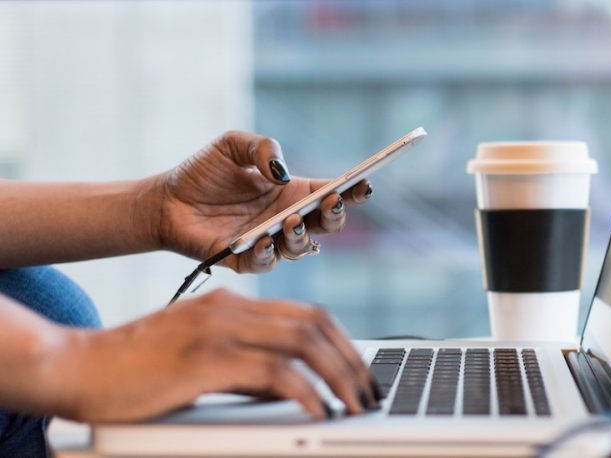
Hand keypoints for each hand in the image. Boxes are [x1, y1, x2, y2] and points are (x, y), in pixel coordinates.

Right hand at [50, 289, 376, 421]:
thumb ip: (246, 366)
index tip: (361, 372)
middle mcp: (230, 308)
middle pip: (315, 323)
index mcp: (231, 304)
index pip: (307, 313)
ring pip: (303, 342)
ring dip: (338, 375)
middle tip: (368, 392)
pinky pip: (273, 372)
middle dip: (352, 360)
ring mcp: (218, 329)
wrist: (76, 367)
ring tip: (354, 405)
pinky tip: (318, 411)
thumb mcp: (201, 359)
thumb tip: (291, 388)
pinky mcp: (205, 358)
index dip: (343, 342)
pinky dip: (305, 392)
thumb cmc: (135, 370)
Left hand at [148, 131, 373, 271]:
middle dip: (335, 215)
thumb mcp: (232, 145)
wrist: (165, 200)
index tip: (363, 183)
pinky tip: (264, 239)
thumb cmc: (202, 172)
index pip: (332, 193)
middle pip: (326, 225)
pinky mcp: (244, 260)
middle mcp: (286, 219)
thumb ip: (262, 148)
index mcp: (292, 193)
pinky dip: (268, 253)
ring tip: (291, 220)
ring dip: (302, 236)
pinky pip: (265, 263)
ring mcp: (268, 242)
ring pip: (301, 248)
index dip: (352, 191)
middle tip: (331, 202)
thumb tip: (282, 172)